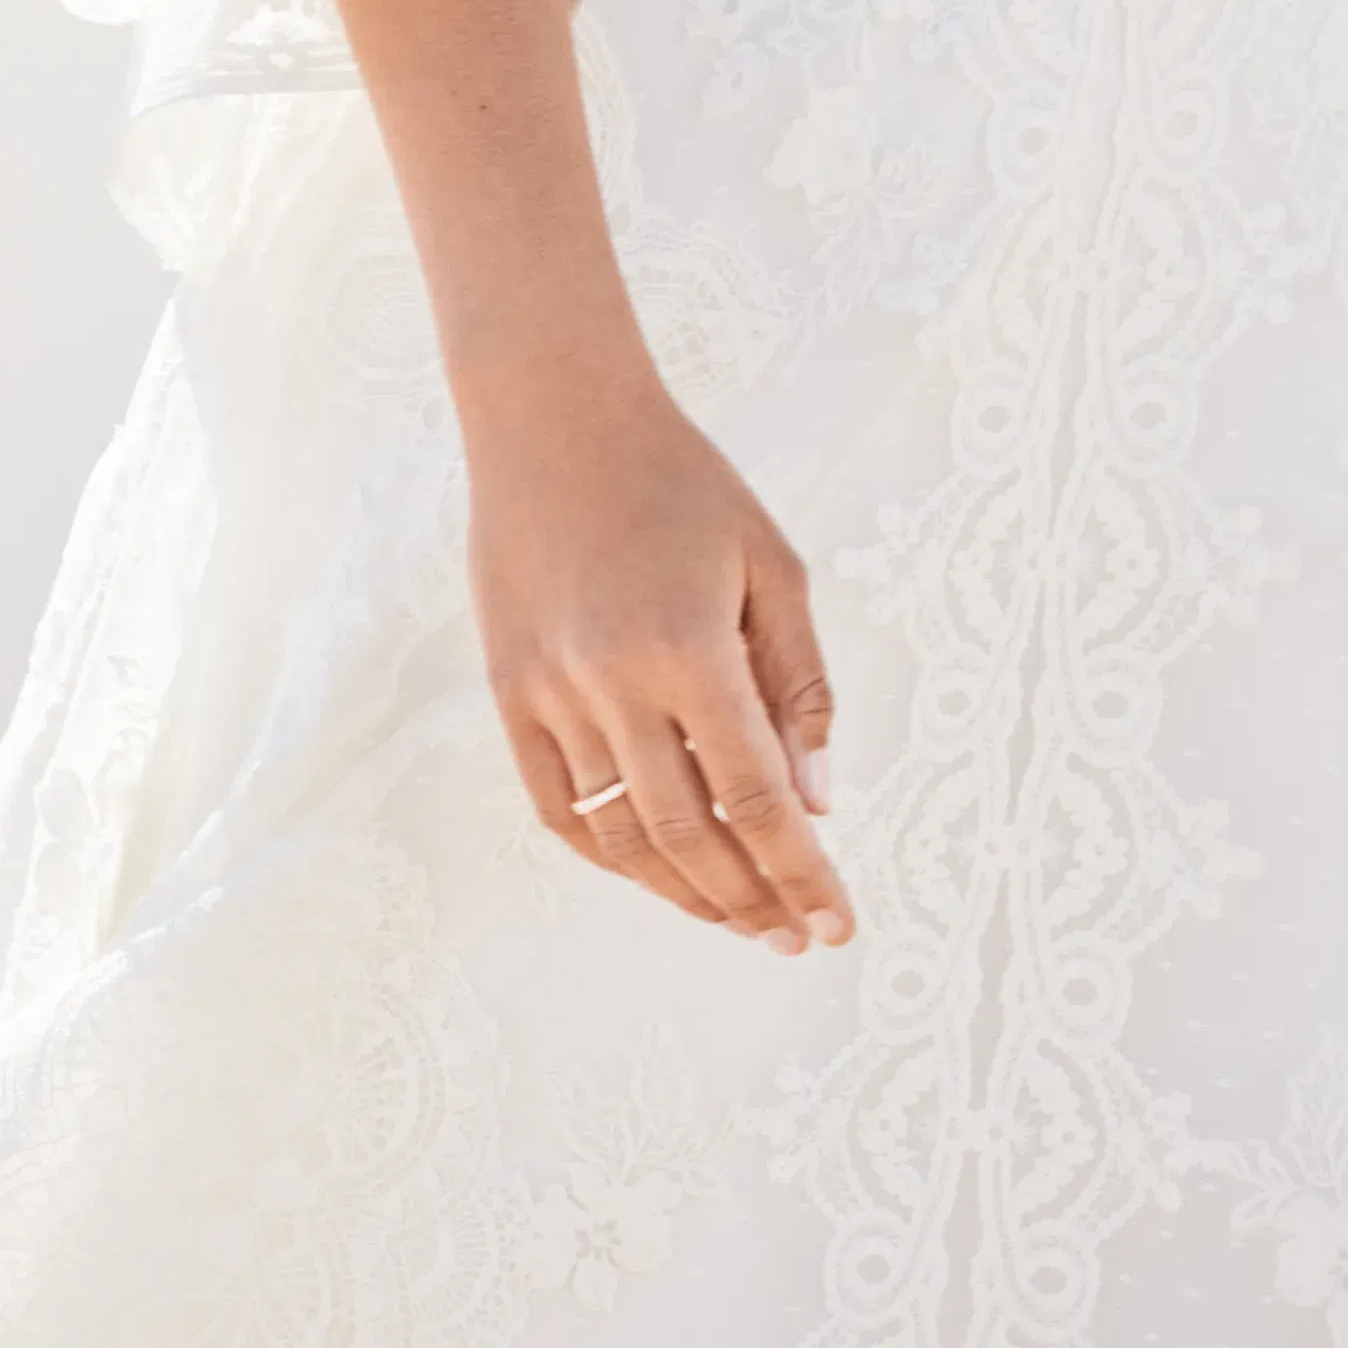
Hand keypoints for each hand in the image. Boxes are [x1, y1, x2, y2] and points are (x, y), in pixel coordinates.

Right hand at [460, 347, 850, 952]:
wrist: (553, 412)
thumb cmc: (681, 480)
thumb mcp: (770, 564)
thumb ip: (800, 686)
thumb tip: (818, 804)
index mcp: (689, 647)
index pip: (756, 801)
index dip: (802, 875)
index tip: (839, 926)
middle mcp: (612, 682)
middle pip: (690, 837)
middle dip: (753, 900)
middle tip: (795, 935)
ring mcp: (550, 693)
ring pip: (621, 838)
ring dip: (684, 893)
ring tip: (739, 919)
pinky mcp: (509, 692)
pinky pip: (559, 807)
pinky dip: (610, 854)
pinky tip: (656, 871)